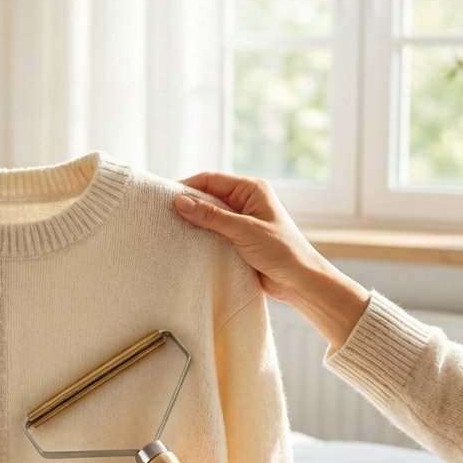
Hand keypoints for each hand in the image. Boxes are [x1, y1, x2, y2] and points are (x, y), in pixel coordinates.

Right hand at [173, 172, 369, 349]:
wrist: (300, 282)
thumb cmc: (282, 251)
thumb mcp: (244, 230)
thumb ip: (212, 216)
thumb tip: (180, 202)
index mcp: (251, 190)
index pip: (211, 180)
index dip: (187, 187)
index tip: (164, 198)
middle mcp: (245, 202)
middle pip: (207, 197)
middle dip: (187, 205)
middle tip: (162, 215)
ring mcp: (241, 221)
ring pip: (208, 217)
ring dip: (193, 223)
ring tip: (170, 230)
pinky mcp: (237, 240)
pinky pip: (213, 233)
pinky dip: (200, 237)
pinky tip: (186, 244)